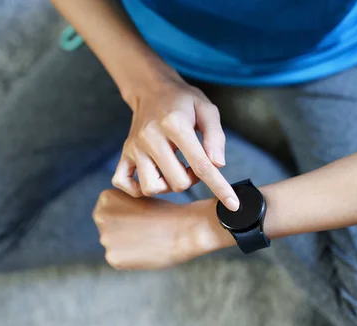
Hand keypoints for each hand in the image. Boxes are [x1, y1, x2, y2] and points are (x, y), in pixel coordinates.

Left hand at [93, 189, 230, 269]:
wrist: (185, 229)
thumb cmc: (167, 214)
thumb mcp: (139, 201)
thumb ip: (121, 211)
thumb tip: (114, 229)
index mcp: (105, 199)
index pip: (108, 213)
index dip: (127, 217)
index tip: (142, 218)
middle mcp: (100, 217)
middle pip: (108, 229)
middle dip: (124, 232)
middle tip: (146, 231)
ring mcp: (105, 238)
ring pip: (114, 246)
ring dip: (128, 246)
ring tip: (148, 240)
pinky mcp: (113, 258)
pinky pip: (119, 260)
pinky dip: (132, 260)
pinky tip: (146, 251)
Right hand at [112, 75, 239, 210]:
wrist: (151, 89)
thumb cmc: (182, 101)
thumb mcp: (207, 110)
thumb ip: (216, 137)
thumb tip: (218, 165)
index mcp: (175, 125)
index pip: (201, 165)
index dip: (219, 187)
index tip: (232, 204)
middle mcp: (151, 137)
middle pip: (177, 182)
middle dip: (192, 180)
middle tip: (193, 163)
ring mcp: (135, 147)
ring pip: (152, 188)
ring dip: (168, 185)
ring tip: (174, 168)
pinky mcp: (124, 153)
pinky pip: (124, 183)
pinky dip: (138, 189)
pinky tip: (153, 177)